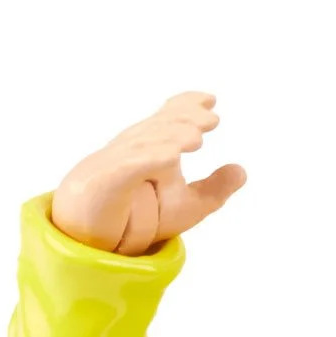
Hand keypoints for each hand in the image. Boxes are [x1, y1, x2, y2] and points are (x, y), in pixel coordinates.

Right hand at [51, 91, 245, 255]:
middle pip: (160, 128)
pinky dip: (147, 160)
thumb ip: (214, 189)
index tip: (211, 100)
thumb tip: (243, 170)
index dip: (186, 106)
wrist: (93, 236)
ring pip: (145, 145)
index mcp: (152, 148)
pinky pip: (126, 168)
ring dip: (170, 137)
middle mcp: (133, 149)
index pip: (169, 120)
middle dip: (185, 119)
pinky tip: (169, 157)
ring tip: (196, 138)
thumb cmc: (136, 214)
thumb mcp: (187, 205)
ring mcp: (117, 164)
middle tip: (212, 119)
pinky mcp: (105, 185)